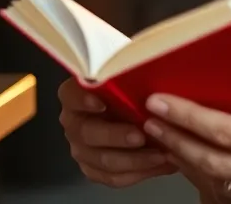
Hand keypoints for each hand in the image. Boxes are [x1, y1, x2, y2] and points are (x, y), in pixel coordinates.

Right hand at [58, 78, 177, 187]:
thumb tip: (146, 54)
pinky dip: (138, 173)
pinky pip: (112, 177)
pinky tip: (160, 164)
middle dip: (115, 136)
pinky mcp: (94, 169)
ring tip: (160, 153)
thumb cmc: (135, 90)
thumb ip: (131, 69)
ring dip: (133, 159)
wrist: (142, 116)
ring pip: (102, 159)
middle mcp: (74, 122)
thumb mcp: (131, 75)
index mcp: (76, 95)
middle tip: (140, 135)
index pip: (70, 95)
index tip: (101, 102)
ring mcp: (82, 148)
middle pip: (87, 132)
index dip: (83, 99)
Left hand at [142, 35, 230, 202]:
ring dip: (184, 157)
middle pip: (212, 160)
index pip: (230, 132)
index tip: (162, 100)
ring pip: (215, 181)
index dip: (190, 117)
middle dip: (175, 136)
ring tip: (160, 133)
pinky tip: (192, 157)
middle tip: (148, 114)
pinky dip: (206, 176)